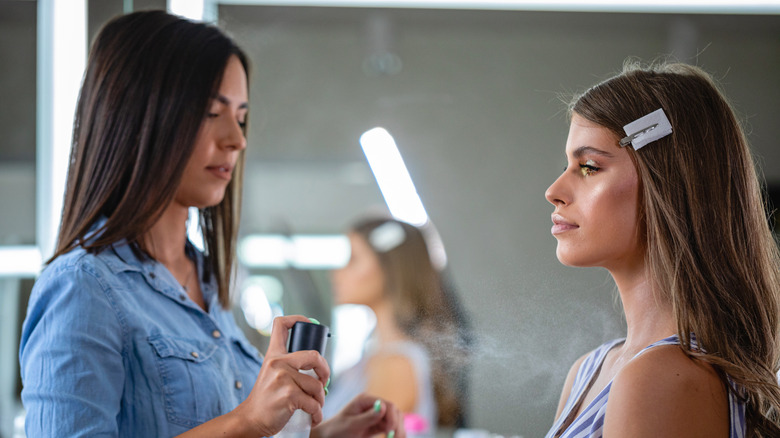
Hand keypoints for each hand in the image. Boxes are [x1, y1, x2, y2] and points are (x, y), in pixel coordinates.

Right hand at [232, 315, 329, 435]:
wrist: (251, 419)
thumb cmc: (266, 398)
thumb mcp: (271, 373)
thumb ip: (288, 364)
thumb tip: (317, 362)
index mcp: (273, 354)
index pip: (281, 324)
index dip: (298, 319)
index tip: (311, 324)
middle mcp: (277, 362)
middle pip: (314, 355)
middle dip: (325, 370)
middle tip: (324, 381)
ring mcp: (282, 378)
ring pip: (316, 385)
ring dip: (320, 399)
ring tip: (315, 406)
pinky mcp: (288, 395)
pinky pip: (313, 403)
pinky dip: (317, 413)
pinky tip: (314, 417)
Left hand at [312, 394, 405, 437]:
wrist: (329, 437)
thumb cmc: (336, 430)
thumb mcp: (351, 425)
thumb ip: (367, 417)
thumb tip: (383, 406)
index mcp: (365, 400)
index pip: (387, 405)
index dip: (392, 417)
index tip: (389, 431)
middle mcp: (372, 405)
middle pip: (394, 412)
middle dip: (397, 425)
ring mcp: (375, 414)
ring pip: (395, 420)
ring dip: (398, 429)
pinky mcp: (376, 424)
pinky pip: (390, 427)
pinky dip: (394, 433)